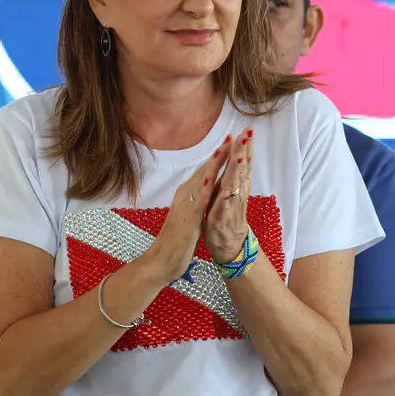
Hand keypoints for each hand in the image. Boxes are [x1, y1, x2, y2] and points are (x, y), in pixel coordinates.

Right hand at [139, 137, 232, 283]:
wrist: (161, 260)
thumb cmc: (175, 240)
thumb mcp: (188, 215)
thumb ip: (195, 201)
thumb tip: (202, 189)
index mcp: (187, 195)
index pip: (205, 171)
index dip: (218, 156)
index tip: (231, 140)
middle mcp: (185, 196)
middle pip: (204, 170)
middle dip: (220, 153)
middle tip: (233, 134)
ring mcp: (184, 206)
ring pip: (201, 180)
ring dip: (214, 163)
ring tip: (226, 147)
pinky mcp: (186, 220)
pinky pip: (196, 202)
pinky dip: (203, 189)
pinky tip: (209, 179)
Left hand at [203, 128, 252, 263]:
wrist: (229, 247)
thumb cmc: (228, 217)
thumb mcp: (231, 192)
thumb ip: (234, 175)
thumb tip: (238, 154)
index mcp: (237, 187)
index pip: (243, 163)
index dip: (246, 147)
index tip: (248, 129)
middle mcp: (236, 195)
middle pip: (241, 170)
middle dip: (243, 151)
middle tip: (247, 134)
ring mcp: (230, 208)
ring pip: (234, 187)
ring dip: (236, 172)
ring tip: (239, 156)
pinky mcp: (221, 221)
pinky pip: (224, 210)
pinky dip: (225, 201)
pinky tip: (227, 192)